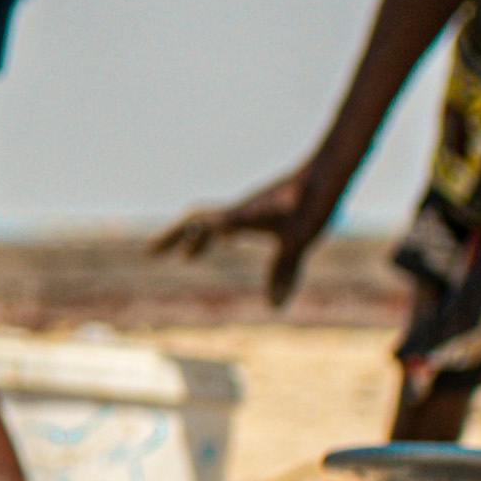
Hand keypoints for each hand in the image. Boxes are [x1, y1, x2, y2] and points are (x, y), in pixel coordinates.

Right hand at [157, 162, 340, 307]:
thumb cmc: (313, 203)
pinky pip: (232, 221)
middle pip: (197, 220)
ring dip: (196, 238)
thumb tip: (273, 306)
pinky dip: (220, 233)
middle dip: (174, 237)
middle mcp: (240, 209)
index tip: (152, 252)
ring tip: (187, 257)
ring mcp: (250, 207)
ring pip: (214, 220)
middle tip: (152, 253)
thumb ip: (284, 271)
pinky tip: (228, 242)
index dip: (174, 237)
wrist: (328, 174)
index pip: (199, 223)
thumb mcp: (299, 241)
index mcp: (240, 215)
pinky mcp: (264, 207)